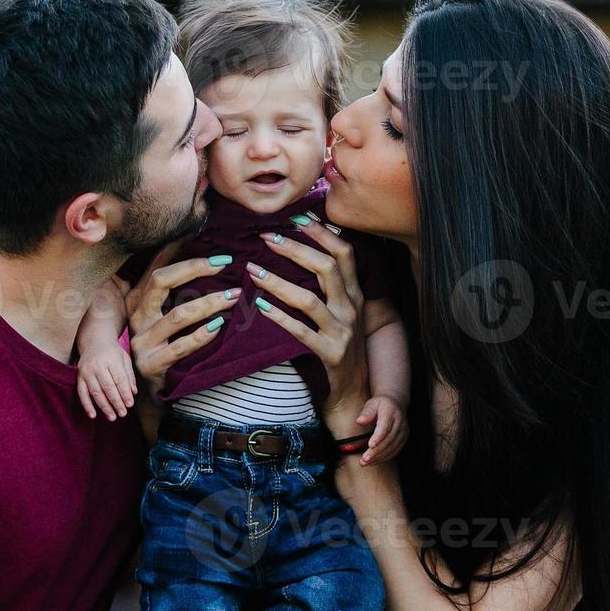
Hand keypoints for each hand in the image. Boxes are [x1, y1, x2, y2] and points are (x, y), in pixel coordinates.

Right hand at [76, 344, 136, 419]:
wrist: (94, 341)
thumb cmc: (113, 353)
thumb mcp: (124, 359)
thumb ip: (129, 376)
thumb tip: (133, 393)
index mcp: (112, 360)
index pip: (119, 379)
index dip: (125, 393)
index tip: (130, 404)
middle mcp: (98, 365)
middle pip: (108, 387)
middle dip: (116, 402)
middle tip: (123, 413)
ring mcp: (87, 371)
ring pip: (95, 392)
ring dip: (104, 406)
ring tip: (112, 417)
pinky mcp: (79, 377)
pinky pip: (82, 393)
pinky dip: (87, 405)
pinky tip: (93, 415)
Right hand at [126, 244, 241, 398]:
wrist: (150, 394)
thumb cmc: (165, 348)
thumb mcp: (165, 319)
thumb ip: (177, 293)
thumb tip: (209, 259)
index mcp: (139, 301)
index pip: (156, 266)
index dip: (176, 248)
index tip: (200, 232)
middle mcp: (138, 317)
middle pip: (161, 282)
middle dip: (194, 268)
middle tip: (224, 262)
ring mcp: (143, 341)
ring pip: (178, 315)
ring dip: (209, 303)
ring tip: (234, 297)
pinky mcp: (152, 364)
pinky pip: (181, 347)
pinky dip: (203, 335)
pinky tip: (220, 326)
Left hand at [244, 222, 368, 436]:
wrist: (354, 393)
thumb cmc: (341, 348)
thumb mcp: (345, 314)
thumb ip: (332, 287)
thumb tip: (306, 250)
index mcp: (356, 295)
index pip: (344, 253)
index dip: (322, 232)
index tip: (297, 217)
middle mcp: (352, 310)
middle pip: (326, 268)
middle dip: (296, 248)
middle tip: (267, 237)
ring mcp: (342, 332)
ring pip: (309, 299)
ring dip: (278, 281)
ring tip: (253, 270)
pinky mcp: (330, 354)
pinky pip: (301, 331)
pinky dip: (279, 316)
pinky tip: (259, 306)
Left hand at [354, 395, 407, 465]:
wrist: (396, 403)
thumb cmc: (381, 404)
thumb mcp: (372, 403)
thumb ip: (366, 412)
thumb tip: (359, 421)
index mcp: (391, 412)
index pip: (385, 426)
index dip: (378, 437)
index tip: (370, 445)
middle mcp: (400, 423)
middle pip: (388, 440)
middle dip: (376, 452)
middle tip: (364, 460)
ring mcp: (403, 432)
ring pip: (392, 447)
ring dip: (379, 457)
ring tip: (365, 463)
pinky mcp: (403, 438)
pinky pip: (395, 450)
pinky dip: (384, 457)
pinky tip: (374, 461)